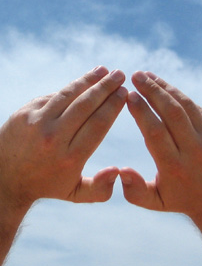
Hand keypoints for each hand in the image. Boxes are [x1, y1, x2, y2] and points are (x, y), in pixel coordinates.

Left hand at [0, 66, 127, 210]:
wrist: (4, 178)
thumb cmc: (46, 184)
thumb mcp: (74, 194)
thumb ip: (99, 189)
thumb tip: (117, 170)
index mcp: (69, 158)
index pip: (98, 123)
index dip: (113, 105)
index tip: (125, 93)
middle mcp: (53, 138)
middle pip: (86, 105)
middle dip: (106, 87)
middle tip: (120, 75)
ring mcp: (36, 123)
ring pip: (69, 94)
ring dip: (89, 80)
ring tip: (104, 71)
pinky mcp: (24, 113)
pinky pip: (53, 96)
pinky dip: (70, 88)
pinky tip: (83, 82)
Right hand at [120, 71, 201, 223]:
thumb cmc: (181, 199)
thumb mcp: (156, 202)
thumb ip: (135, 191)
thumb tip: (121, 170)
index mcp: (175, 167)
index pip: (155, 132)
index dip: (141, 111)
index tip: (128, 95)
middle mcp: (194, 150)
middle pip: (171, 113)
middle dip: (152, 91)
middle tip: (135, 76)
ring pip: (185, 106)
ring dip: (165, 88)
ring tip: (147, 75)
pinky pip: (196, 108)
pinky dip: (178, 96)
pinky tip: (164, 87)